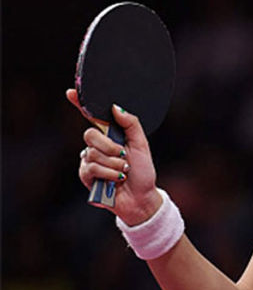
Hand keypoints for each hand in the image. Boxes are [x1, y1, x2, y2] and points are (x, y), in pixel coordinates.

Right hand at [67, 89, 162, 224]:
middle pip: (90, 134)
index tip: (71, 92)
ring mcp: (89, 161)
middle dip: (109, 145)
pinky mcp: (86, 176)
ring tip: (124, 171)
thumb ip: (130, 124)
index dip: (81, 104)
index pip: (92, 117)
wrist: (141, 197)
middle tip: (123, 154)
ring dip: (113, 162)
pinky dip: (108, 173)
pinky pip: (90, 168)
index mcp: (111, 135)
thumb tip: (115, 107)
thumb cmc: (143, 170)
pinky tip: (116, 179)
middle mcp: (97, 146)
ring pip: (92, 153)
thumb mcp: (141, 144)